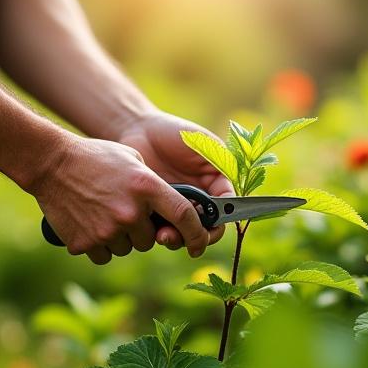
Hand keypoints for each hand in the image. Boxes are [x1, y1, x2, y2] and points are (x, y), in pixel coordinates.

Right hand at [32, 135, 213, 263]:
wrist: (51, 164)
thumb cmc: (96, 157)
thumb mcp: (133, 160)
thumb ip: (154, 186)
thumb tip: (168, 210)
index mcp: (147, 187)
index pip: (184, 216)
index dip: (197, 234)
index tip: (199, 244)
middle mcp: (130, 212)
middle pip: (151, 239)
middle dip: (143, 230)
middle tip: (125, 211)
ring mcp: (107, 230)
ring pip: (127, 248)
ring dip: (121, 237)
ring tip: (104, 213)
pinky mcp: (85, 243)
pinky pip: (105, 255)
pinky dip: (100, 244)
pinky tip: (90, 223)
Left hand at [119, 109, 234, 249]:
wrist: (137, 128)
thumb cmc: (174, 132)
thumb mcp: (204, 145)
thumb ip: (219, 168)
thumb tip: (229, 201)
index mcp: (214, 185)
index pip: (223, 213)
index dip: (218, 226)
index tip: (209, 230)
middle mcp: (196, 199)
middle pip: (202, 229)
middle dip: (195, 237)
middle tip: (184, 236)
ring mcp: (174, 206)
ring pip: (181, 233)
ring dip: (176, 239)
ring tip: (163, 235)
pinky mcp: (153, 209)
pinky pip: (159, 228)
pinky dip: (156, 232)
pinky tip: (149, 227)